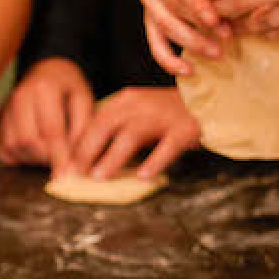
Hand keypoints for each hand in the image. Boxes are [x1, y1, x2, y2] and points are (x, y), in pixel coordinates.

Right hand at [0, 58, 94, 173]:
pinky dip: (10, 157)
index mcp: (44, 89)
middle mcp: (18, 96)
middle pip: (27, 141)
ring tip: (46, 153)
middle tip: (59, 158)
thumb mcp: (85, 102)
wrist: (47, 73)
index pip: (51, 131)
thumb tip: (73, 164)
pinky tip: (27, 153)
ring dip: (30, 158)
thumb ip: (82, 130)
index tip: (67, 176)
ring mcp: (3, 108)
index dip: (59, 157)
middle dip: (44, 157)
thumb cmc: (69, 90)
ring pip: (11, 146)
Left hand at [70, 87, 200, 180]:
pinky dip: (155, 161)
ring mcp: (163, 116)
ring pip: (132, 135)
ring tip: (99, 177)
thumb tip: (89, 157)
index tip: (66, 165)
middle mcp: (141, 105)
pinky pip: (167, 146)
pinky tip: (144, 176)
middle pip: (106, 125)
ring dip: (112, 157)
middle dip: (87, 150)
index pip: (95, 120)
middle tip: (74, 174)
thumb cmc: (171, 115)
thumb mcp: (139, 114)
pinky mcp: (184, 129)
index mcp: (126, 100)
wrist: (213, 101)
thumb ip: (117, 129)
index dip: (78, 143)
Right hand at [139, 0, 230, 76]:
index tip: (215, 21)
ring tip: (218, 53)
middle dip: (199, 24)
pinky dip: (171, 61)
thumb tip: (232, 8)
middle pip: (172, 4)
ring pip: (165, 25)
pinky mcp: (149, 19)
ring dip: (192, 42)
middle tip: (226, 38)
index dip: (197, 3)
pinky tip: (189, 71)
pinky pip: (155, 44)